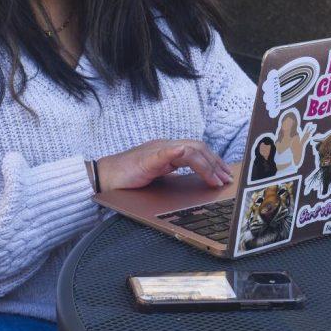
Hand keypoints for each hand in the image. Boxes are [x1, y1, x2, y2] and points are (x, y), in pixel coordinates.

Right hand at [98, 139, 233, 190]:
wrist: (103, 177)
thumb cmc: (127, 179)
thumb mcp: (156, 176)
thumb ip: (172, 175)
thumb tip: (191, 183)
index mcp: (167, 150)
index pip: (197, 150)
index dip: (213, 161)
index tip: (224, 175)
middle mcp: (165, 147)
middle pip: (198, 147)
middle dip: (215, 163)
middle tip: (226, 179)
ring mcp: (157, 150)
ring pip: (189, 150)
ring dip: (206, 165)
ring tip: (216, 180)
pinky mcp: (148, 158)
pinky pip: (166, 152)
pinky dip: (180, 153)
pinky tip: (190, 157)